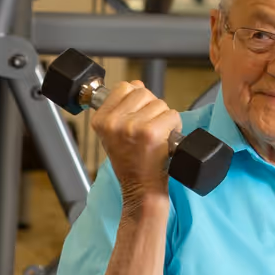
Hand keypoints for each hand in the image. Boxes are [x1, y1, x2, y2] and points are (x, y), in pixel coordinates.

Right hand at [90, 79, 181, 204]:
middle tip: (146, 131)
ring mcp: (132, 127)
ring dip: (163, 118)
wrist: (140, 189)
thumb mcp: (113, 135)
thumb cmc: (130, 164)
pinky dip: (174, 126)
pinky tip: (164, 141)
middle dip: (150, 108)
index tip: (135, 117)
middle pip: (143, 92)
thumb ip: (121, 108)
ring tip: (155, 137)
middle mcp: (113, 122)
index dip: (135, 100)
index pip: (123, 87)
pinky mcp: (151, 132)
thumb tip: (136, 85)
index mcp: (101, 121)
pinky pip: (172, 114)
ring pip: (159, 103)